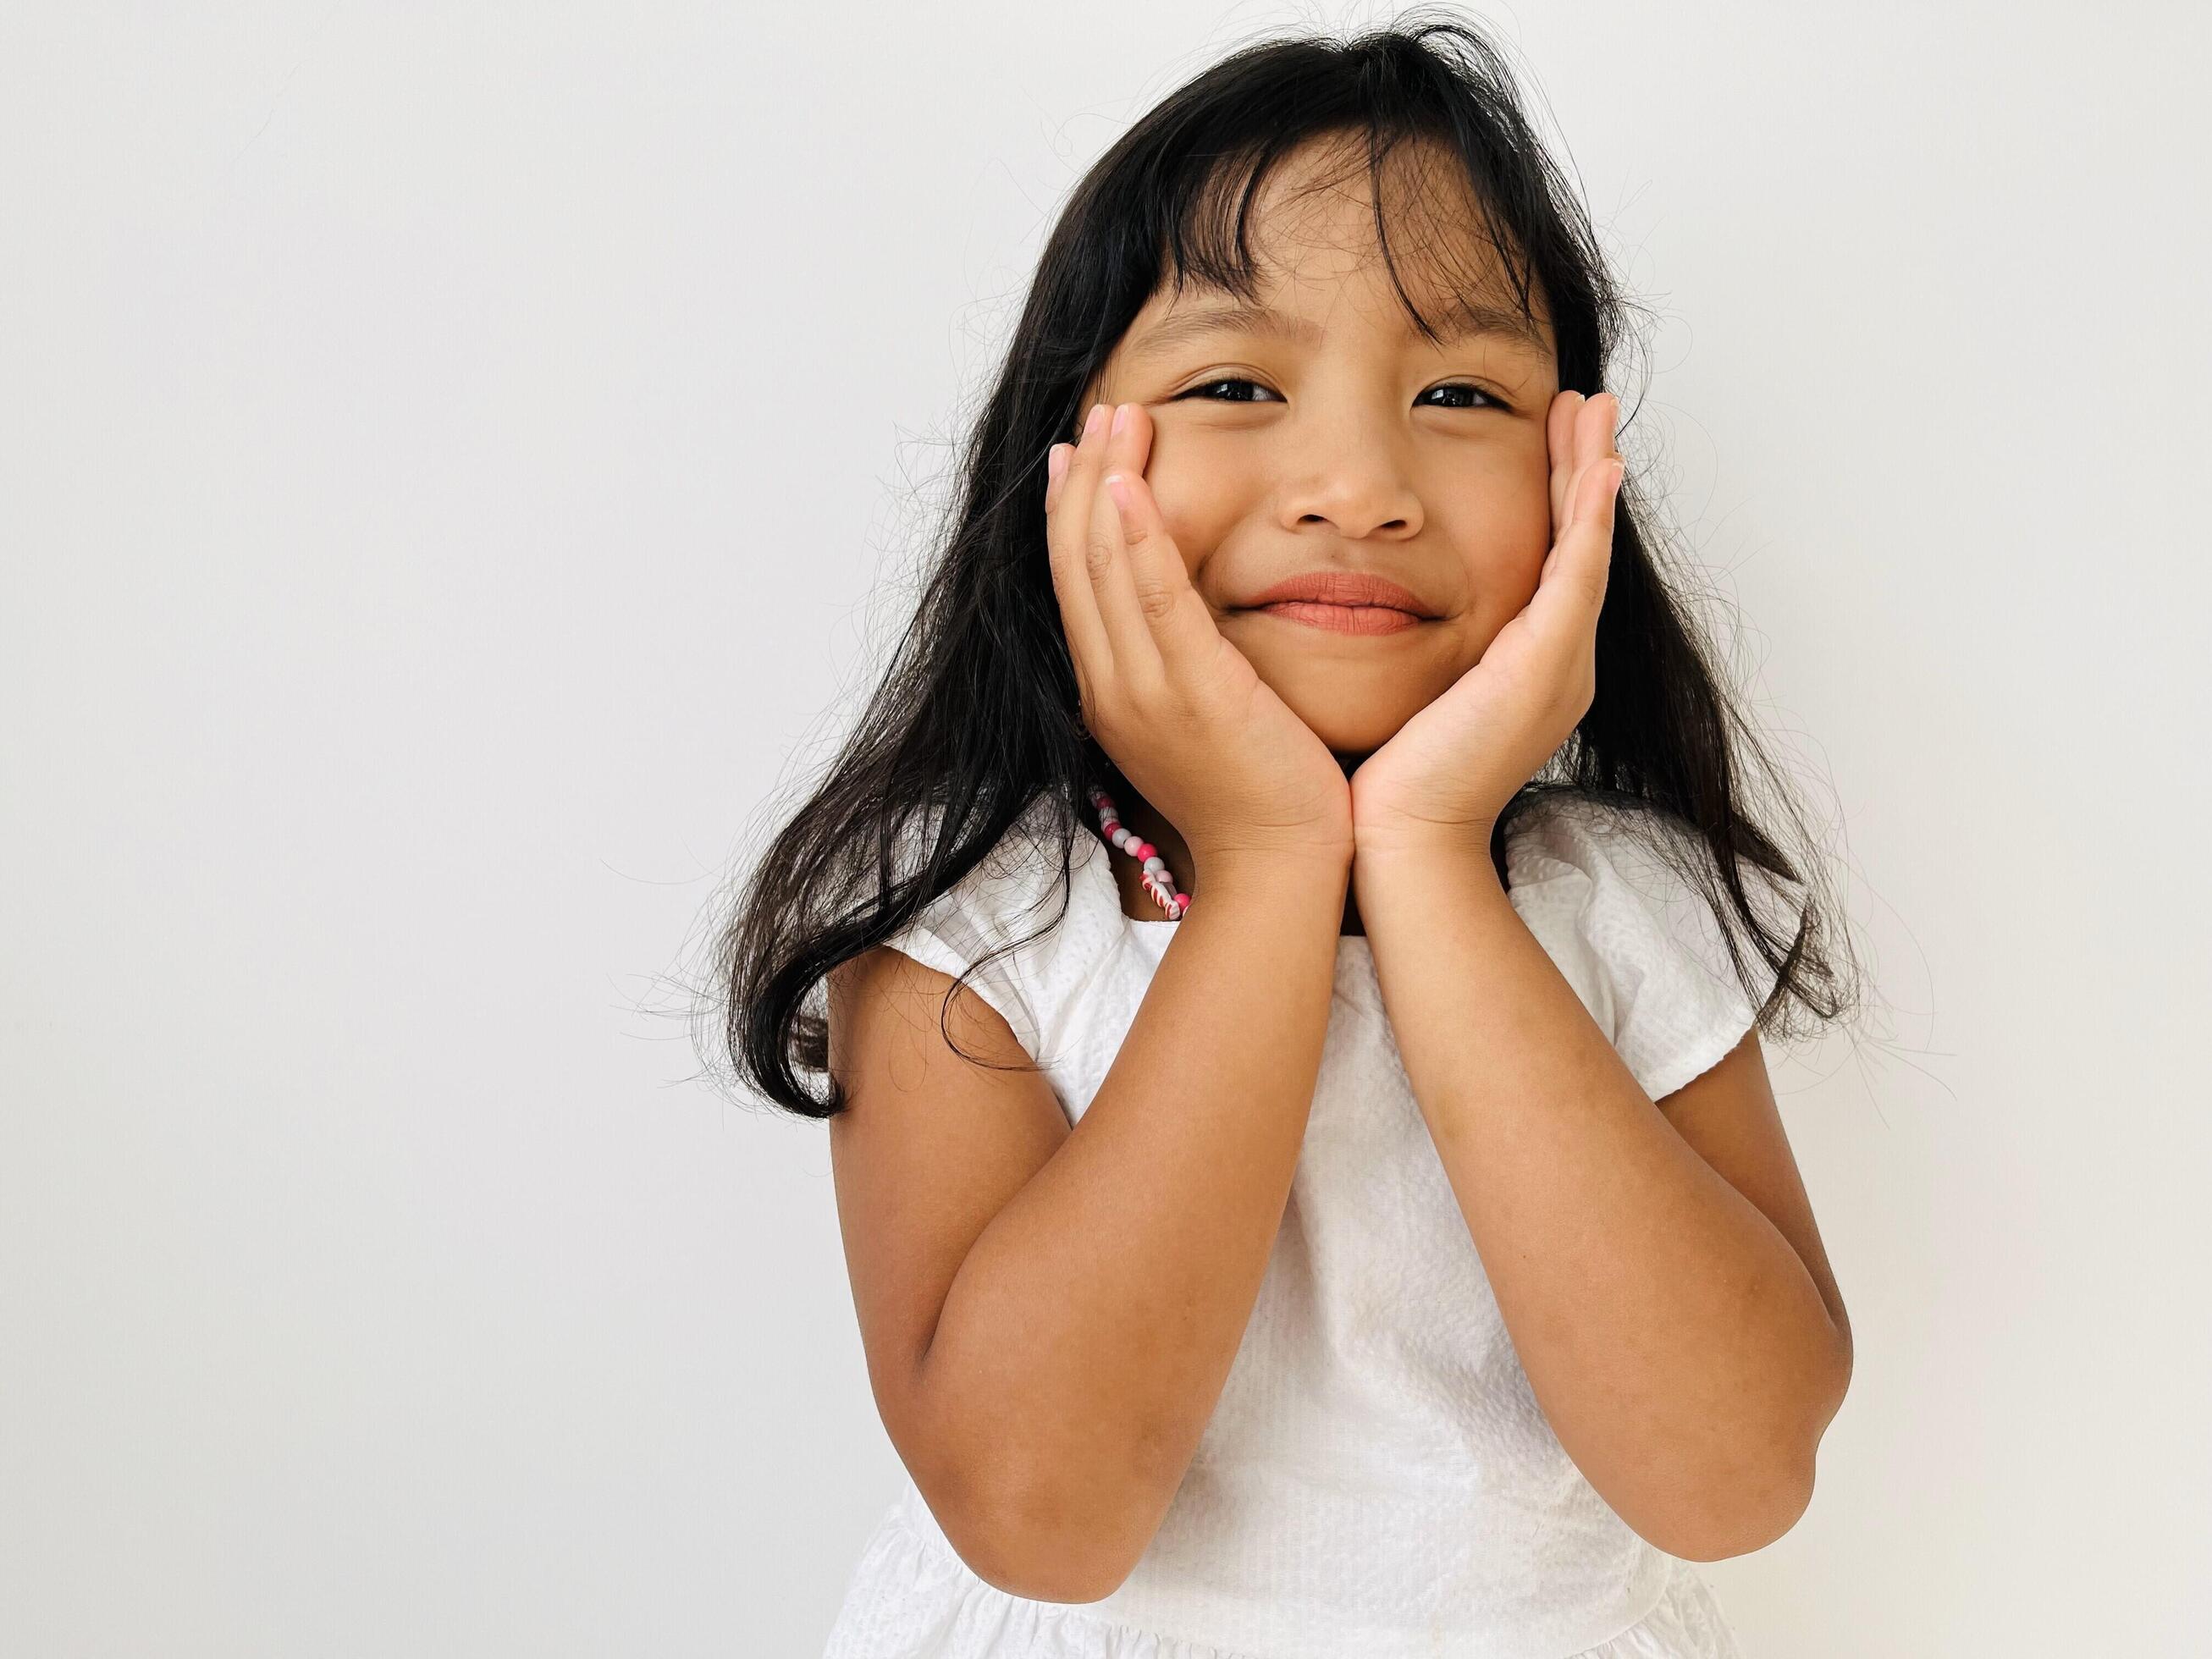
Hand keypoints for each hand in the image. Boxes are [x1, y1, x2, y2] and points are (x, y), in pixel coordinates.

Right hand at [1046, 400, 1353, 872]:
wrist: (1280, 867)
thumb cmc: (1261, 798)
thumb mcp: (1204, 722)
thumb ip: (1185, 669)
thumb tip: (1187, 628)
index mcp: (1111, 695)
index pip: (1077, 585)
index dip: (1073, 513)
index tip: (1080, 455)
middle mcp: (1110, 688)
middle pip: (1076, 563)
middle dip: (1084, 480)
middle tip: (1099, 412)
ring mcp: (1143, 691)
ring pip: (1104, 567)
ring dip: (1106, 483)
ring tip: (1119, 418)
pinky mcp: (1190, 692)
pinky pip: (1152, 598)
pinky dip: (1135, 537)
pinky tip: (1128, 484)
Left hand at [1348, 390, 1623, 856]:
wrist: (1404, 843)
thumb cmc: (1392, 787)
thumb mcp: (1411, 701)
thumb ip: (1415, 656)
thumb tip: (1375, 617)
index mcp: (1527, 672)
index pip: (1549, 565)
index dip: (1556, 499)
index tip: (1554, 439)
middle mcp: (1557, 664)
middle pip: (1579, 545)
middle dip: (1584, 470)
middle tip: (1589, 405)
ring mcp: (1559, 665)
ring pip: (1585, 548)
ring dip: (1592, 474)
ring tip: (1595, 411)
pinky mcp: (1544, 666)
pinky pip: (1576, 576)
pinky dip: (1588, 520)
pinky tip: (1596, 470)